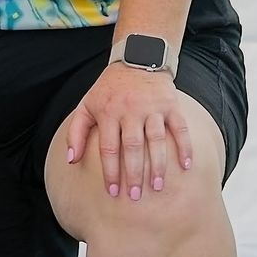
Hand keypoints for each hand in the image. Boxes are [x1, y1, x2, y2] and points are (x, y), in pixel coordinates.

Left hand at [65, 62, 194, 201]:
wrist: (137, 59)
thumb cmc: (109, 89)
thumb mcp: (86, 105)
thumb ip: (76, 132)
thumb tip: (71, 160)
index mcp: (108, 112)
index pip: (109, 148)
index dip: (110, 172)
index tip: (113, 192)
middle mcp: (130, 110)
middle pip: (132, 147)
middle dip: (133, 174)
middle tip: (134, 196)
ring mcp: (152, 108)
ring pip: (156, 141)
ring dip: (158, 165)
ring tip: (158, 187)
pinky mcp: (171, 105)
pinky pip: (180, 129)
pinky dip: (184, 147)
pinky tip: (186, 166)